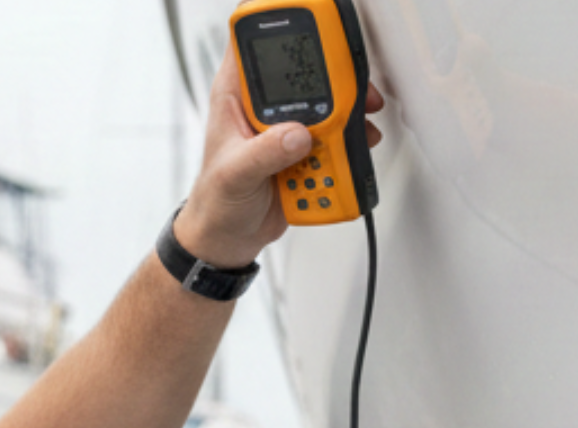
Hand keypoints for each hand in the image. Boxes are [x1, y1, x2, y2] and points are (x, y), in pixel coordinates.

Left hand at [176, 49, 385, 267]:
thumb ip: (264, 153)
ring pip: (326, 102)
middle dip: (334, 79)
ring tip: (361, 124)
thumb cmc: (216, 202)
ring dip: (348, 112)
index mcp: (236, 97)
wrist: (228, 238)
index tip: (314, 46)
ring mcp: (285, 126)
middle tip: (355, 93)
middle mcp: (263, 106)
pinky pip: (334, 135)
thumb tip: (296, 135)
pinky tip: (356, 146)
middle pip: (305, 72)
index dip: (283, 39)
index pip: (256, 49)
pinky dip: (348, 140)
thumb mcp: (234, 175)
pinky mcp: (303, 148)